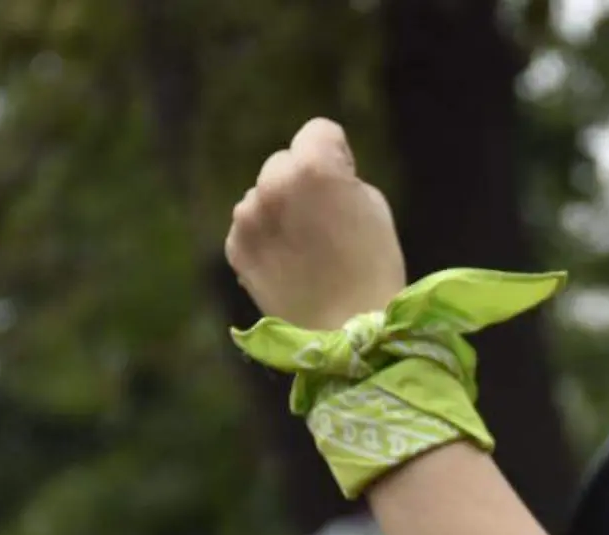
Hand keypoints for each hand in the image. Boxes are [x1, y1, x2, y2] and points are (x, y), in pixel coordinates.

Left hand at [226, 119, 407, 329]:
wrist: (346, 330)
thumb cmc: (373, 266)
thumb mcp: (372, 204)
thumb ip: (339, 177)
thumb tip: (317, 174)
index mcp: (312, 167)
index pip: (319, 131)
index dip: (337, 155)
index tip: (345, 184)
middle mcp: (272, 184)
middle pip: (284, 162)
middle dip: (300, 181)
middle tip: (323, 221)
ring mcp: (248, 217)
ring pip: (263, 195)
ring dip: (279, 210)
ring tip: (304, 247)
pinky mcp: (235, 246)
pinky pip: (250, 226)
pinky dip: (266, 238)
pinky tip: (288, 263)